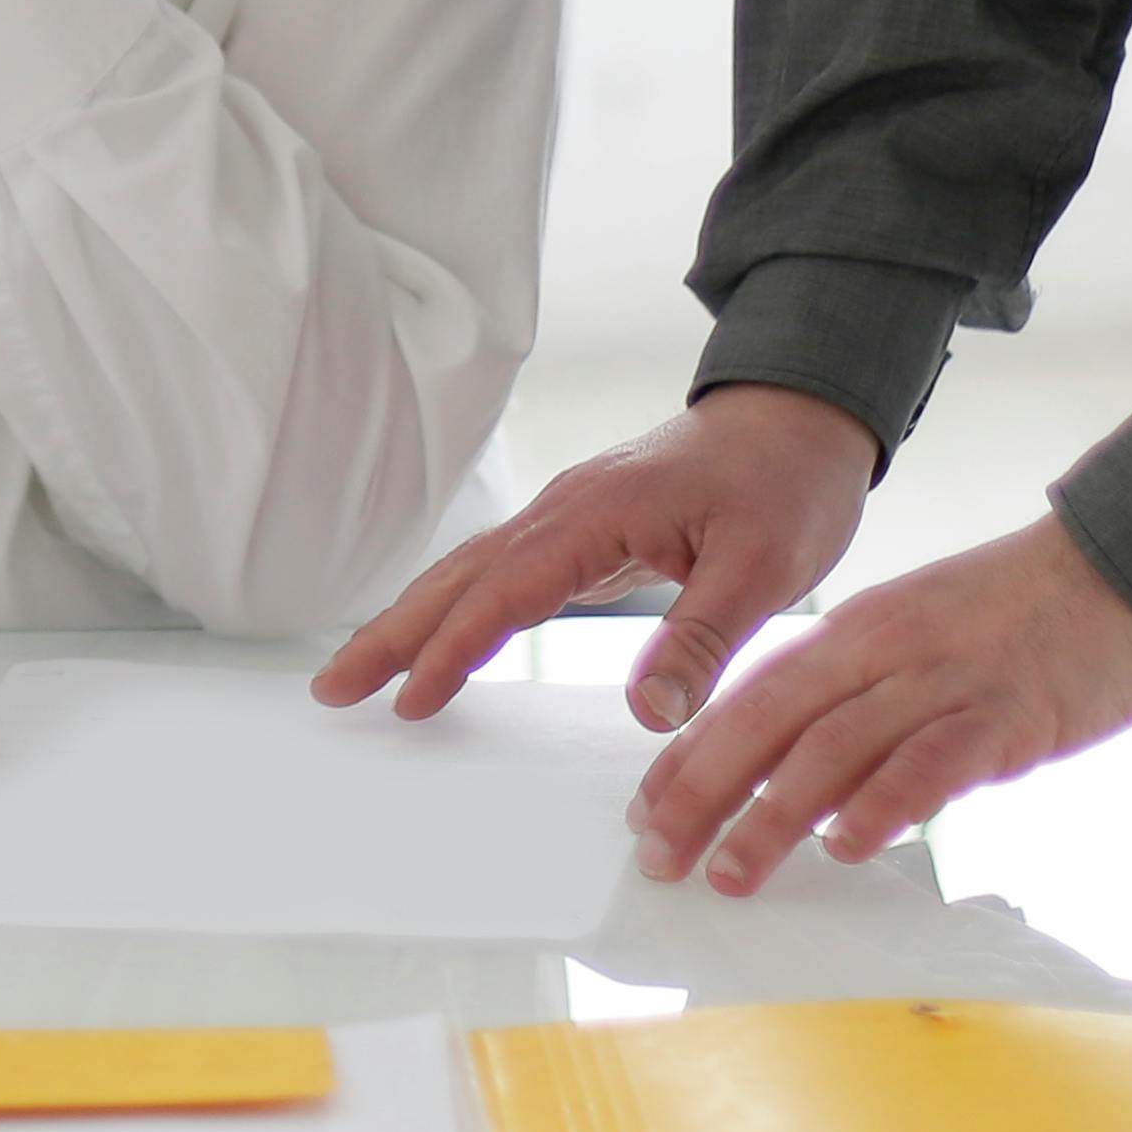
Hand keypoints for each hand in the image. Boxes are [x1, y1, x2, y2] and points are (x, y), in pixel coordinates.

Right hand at [314, 384, 883, 733]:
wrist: (800, 415)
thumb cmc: (787, 485)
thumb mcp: (766, 569)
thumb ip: (702, 641)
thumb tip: (647, 716)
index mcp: (599, 513)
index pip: (507, 591)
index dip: (455, 648)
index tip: (412, 701)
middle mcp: (566, 508)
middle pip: (460, 576)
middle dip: (392, 633)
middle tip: (331, 689)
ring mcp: (569, 515)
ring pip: (471, 571)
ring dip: (411, 620)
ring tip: (359, 671)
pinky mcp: (582, 527)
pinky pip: (502, 571)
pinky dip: (456, 605)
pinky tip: (441, 635)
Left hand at [626, 516, 1131, 889]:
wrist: (1121, 566)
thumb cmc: (1018, 616)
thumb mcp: (918, 639)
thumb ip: (863, 699)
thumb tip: (806, 780)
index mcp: (855, 632)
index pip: (750, 696)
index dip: (692, 754)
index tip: (645, 811)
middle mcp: (883, 652)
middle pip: (769, 723)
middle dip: (703, 792)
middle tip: (659, 857)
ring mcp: (941, 682)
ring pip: (833, 749)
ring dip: (773, 817)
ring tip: (731, 873)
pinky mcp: (1004, 715)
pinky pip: (930, 762)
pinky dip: (882, 804)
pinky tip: (847, 846)